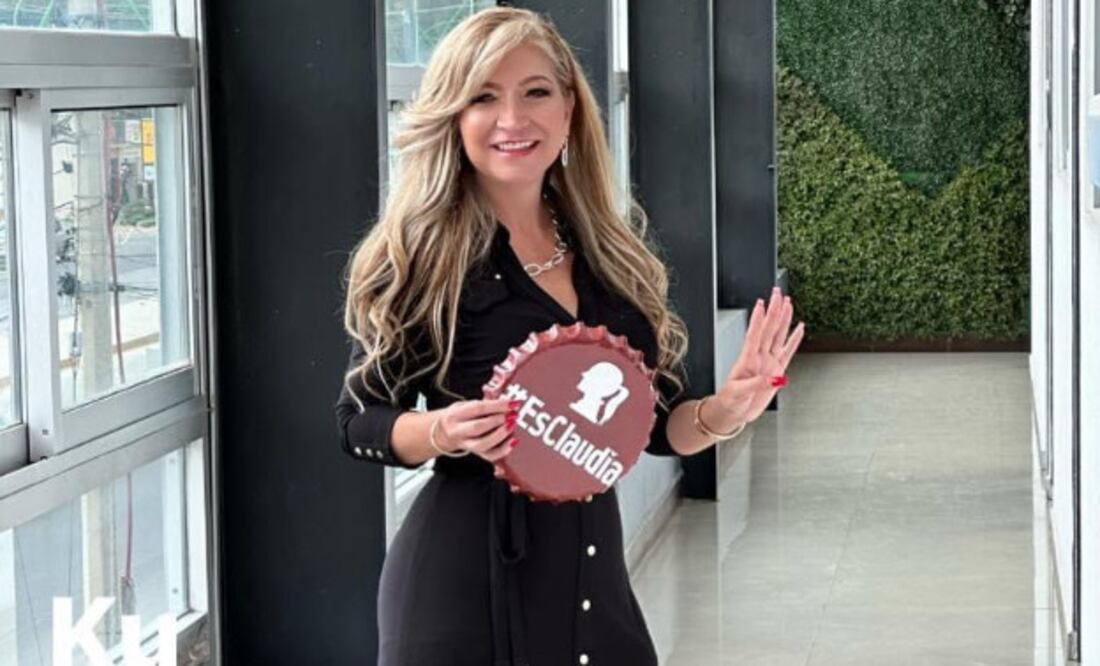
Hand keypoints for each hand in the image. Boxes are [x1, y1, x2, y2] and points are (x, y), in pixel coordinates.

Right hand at [434, 396, 519, 461]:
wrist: (443, 433)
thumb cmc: (460, 416)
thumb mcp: (466, 404)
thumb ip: (484, 401)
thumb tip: (503, 397)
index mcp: (455, 415)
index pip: (478, 408)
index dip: (498, 405)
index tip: (514, 403)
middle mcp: (458, 431)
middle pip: (478, 427)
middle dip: (498, 421)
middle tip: (512, 415)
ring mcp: (465, 444)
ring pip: (482, 444)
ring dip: (500, 435)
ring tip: (512, 426)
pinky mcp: (475, 454)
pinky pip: (489, 456)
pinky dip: (503, 450)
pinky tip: (513, 442)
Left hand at [713, 286, 804, 424]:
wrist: (733, 412)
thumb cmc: (730, 401)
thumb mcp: (738, 394)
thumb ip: (756, 384)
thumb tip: (772, 378)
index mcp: (747, 360)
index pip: (754, 335)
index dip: (758, 319)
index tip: (762, 304)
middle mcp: (758, 357)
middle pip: (769, 329)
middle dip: (774, 311)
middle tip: (778, 294)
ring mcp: (768, 362)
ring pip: (778, 336)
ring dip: (783, 319)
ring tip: (788, 303)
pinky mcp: (777, 371)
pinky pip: (787, 351)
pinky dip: (794, 339)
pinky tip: (799, 328)